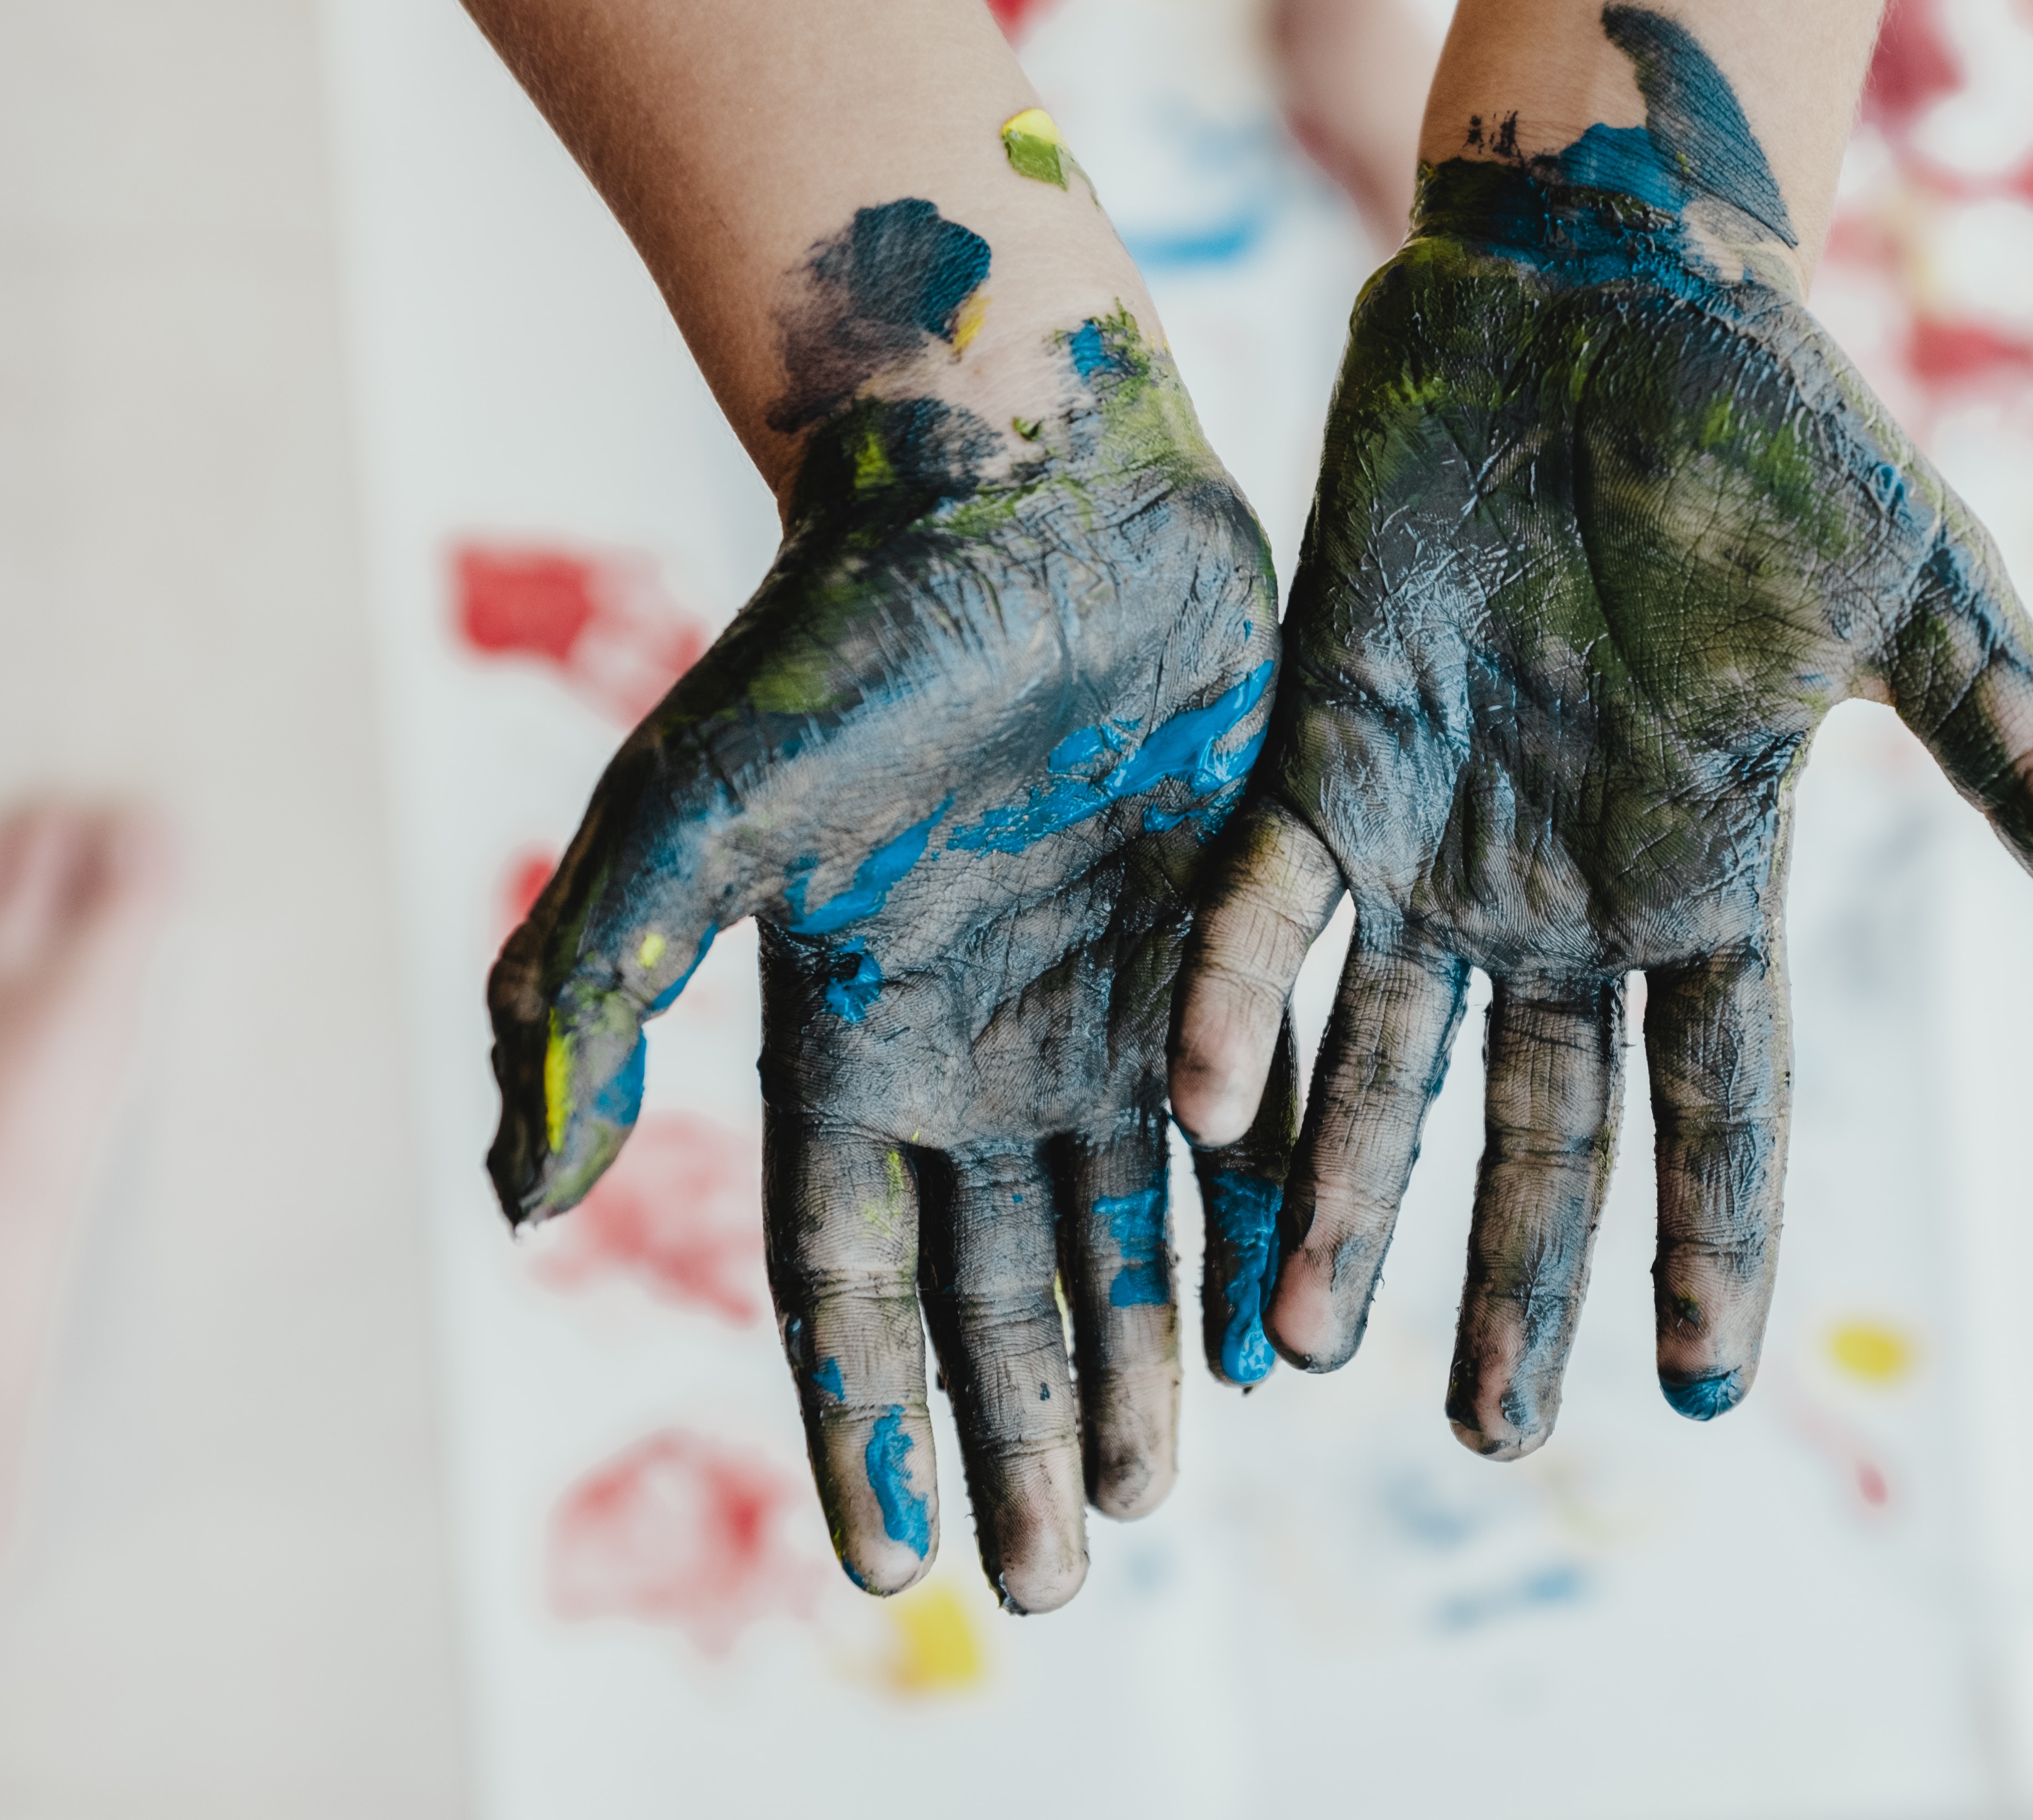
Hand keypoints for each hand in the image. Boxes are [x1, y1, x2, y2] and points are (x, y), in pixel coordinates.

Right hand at [488, 196, 1282, 1612]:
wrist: (1016, 486)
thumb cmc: (845, 636)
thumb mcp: (695, 814)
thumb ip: (597, 991)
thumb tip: (511, 1196)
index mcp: (852, 1036)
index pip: (849, 1278)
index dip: (869, 1419)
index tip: (905, 1566)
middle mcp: (980, 1042)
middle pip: (994, 1284)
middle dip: (1019, 1428)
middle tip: (1059, 1577)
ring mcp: (1106, 998)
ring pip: (1123, 1228)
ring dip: (1135, 1363)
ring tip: (1150, 1496)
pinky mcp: (1225, 937)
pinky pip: (1249, 1120)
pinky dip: (1261, 1225)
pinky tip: (1279, 1334)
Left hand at [1170, 7, 2032, 1459]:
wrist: (1603, 292)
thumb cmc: (1776, 431)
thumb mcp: (1919, 602)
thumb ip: (2019, 759)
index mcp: (1704, 876)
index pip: (1716, 1099)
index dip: (1711, 1240)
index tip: (1699, 1389)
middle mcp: (1562, 892)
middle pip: (1538, 1124)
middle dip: (1508, 1274)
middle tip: (1478, 1435)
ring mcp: (1436, 835)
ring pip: (1381, 1058)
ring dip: (1342, 1195)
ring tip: (1292, 1349)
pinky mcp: (1323, 753)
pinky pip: (1263, 908)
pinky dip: (1234, 1001)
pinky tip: (1201, 1109)